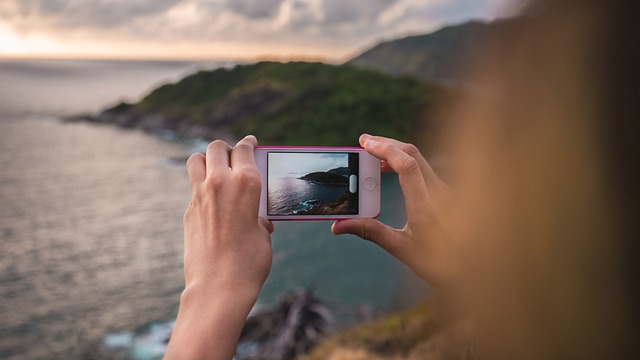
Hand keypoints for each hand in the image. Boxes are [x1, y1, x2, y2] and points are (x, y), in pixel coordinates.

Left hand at [182, 135, 272, 296]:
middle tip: (232, 156)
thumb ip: (258, 216)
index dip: (248, 143)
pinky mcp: (188, 211)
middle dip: (225, 148)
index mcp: (247, 182)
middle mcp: (221, 183)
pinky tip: (213, 204)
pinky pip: (194, 188)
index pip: (244, 149)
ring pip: (196, 160)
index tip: (250, 142)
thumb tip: (257, 218)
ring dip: (206, 160)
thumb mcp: (263, 234)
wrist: (219, 287)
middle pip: (216, 147)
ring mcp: (200, 196)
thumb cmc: (250, 263)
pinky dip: (202, 188)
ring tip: (216, 170)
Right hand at [332, 134, 454, 286]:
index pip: (408, 166)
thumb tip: (339, 226)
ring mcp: (447, 190)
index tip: (365, 144)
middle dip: (386, 143)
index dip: (385, 150)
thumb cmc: (440, 264)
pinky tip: (392, 168)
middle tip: (363, 141)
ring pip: (420, 159)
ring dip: (396, 151)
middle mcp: (440, 193)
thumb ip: (371, 232)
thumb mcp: (402, 249)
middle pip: (413, 154)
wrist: (475, 269)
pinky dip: (405, 161)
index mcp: (427, 207)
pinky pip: (425, 168)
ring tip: (374, 152)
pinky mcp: (448, 192)